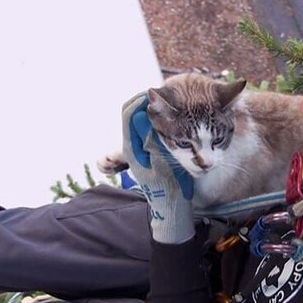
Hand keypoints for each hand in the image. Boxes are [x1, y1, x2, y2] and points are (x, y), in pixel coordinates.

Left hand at [122, 93, 194, 243]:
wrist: (171, 209)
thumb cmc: (169, 191)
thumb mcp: (165, 166)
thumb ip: (156, 141)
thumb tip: (151, 118)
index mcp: (132, 148)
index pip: (128, 114)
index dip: (141, 99)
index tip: (159, 93)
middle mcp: (132, 145)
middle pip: (132, 112)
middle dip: (146, 101)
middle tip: (168, 95)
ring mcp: (140, 147)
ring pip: (141, 118)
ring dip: (154, 109)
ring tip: (173, 103)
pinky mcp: (150, 149)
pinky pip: (151, 127)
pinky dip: (160, 119)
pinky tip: (173, 119)